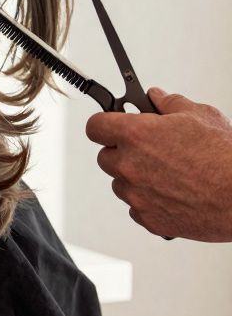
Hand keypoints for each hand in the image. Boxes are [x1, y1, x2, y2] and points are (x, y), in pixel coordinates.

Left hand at [86, 88, 231, 240]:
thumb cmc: (225, 157)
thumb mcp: (200, 115)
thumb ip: (169, 103)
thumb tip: (155, 96)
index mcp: (135, 135)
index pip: (95, 126)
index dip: (104, 124)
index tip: (111, 125)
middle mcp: (129, 165)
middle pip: (105, 156)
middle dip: (122, 152)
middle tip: (148, 150)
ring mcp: (136, 195)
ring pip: (120, 183)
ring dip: (134, 178)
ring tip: (167, 174)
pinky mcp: (148, 218)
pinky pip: (136, 207)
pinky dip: (148, 201)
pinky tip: (172, 193)